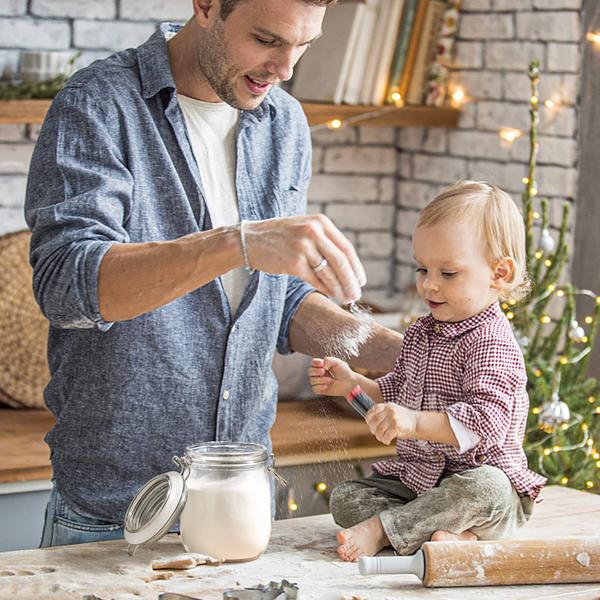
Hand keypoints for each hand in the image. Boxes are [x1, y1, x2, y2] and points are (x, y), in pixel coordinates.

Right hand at [243, 215, 365, 302]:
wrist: (249, 240)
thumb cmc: (280, 237)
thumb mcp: (304, 229)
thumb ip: (324, 241)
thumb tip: (347, 266)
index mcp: (320, 222)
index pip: (346, 248)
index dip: (356, 267)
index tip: (361, 281)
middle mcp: (313, 232)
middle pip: (341, 261)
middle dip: (351, 282)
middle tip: (356, 295)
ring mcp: (303, 247)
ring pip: (329, 273)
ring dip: (340, 289)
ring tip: (345, 298)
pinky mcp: (293, 262)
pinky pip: (315, 279)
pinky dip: (324, 288)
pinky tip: (329, 294)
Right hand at [309, 357, 356, 397]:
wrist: (350, 382)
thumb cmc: (344, 371)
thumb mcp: (337, 362)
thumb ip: (328, 360)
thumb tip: (322, 365)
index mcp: (322, 365)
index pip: (313, 363)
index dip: (315, 363)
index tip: (322, 363)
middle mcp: (319, 373)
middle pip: (310, 371)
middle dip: (316, 371)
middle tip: (324, 371)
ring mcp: (320, 382)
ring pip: (312, 380)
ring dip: (321, 380)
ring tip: (330, 380)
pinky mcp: (321, 390)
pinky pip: (314, 389)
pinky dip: (320, 387)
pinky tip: (327, 386)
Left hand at [365, 403, 417, 444]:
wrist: (418, 422)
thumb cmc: (403, 419)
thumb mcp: (392, 411)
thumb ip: (382, 414)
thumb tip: (370, 423)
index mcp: (387, 406)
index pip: (372, 411)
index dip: (369, 419)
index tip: (370, 424)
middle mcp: (389, 411)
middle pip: (374, 422)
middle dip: (374, 430)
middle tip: (377, 434)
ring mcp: (393, 418)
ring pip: (379, 430)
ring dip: (379, 437)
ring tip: (382, 438)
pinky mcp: (397, 426)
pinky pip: (386, 436)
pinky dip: (385, 440)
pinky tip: (387, 441)